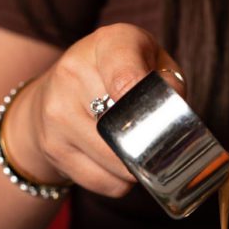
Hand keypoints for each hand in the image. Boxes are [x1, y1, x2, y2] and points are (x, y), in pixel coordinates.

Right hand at [11, 23, 184, 196]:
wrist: (54, 92)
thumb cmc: (118, 75)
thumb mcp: (150, 60)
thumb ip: (169, 81)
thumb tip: (176, 119)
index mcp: (107, 44)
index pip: (123, 71)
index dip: (136, 91)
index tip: (146, 104)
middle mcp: (73, 74)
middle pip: (126, 129)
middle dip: (151, 144)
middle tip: (159, 141)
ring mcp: (58, 113)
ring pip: (117, 164)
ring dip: (137, 168)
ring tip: (136, 151)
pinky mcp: (53, 148)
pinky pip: (104, 183)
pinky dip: (119, 182)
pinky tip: (115, 163)